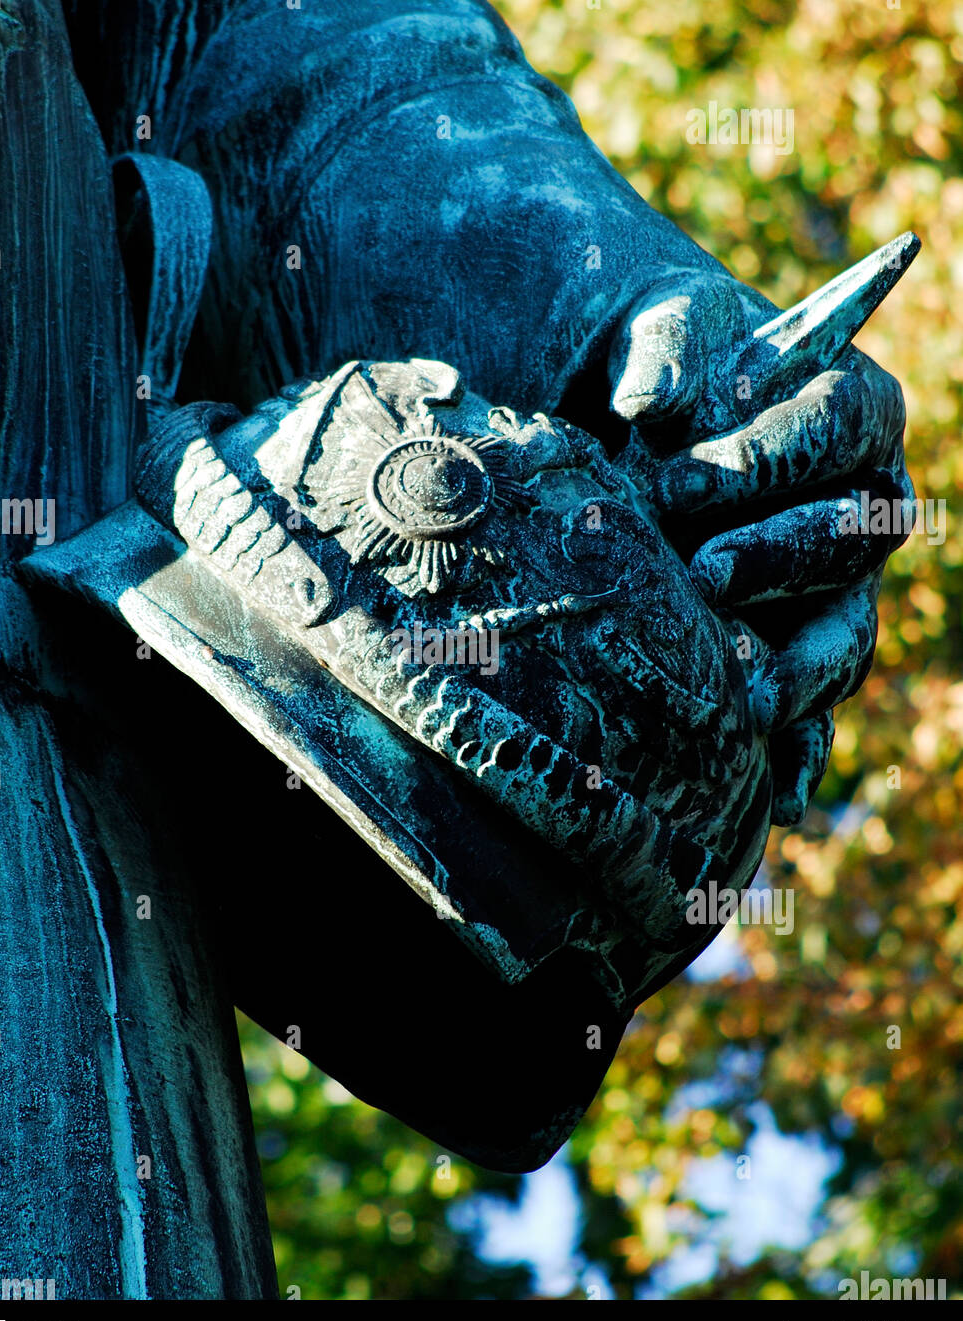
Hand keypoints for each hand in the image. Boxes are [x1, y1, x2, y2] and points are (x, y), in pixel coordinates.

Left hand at [606, 271, 910, 823]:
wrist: (654, 424)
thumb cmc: (676, 364)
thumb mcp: (667, 330)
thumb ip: (666, 351)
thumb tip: (648, 405)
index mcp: (855, 413)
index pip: (837, 428)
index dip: (768, 453)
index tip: (683, 477)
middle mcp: (863, 506)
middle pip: (849, 540)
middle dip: (777, 557)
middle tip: (702, 574)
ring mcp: (837, 590)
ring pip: (845, 637)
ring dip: (797, 669)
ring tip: (741, 695)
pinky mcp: (798, 652)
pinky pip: (816, 712)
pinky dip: (801, 755)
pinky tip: (779, 800)